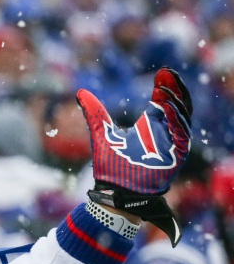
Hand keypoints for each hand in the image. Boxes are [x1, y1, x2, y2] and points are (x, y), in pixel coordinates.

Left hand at [77, 67, 192, 243]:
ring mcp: (171, 144)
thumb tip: (80, 92)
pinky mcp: (175, 157)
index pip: (163, 101)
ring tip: (166, 89)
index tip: (163, 71)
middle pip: (178, 106)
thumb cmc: (110, 165)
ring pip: (183, 118)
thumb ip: (94, 112)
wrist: (113, 191)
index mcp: (150, 126)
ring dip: (176, 103)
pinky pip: (182, 135)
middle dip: (176, 89)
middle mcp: (163, 133)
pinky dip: (177, 121)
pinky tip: (169, 108)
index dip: (165, 86)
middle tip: (169, 74)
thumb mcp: (101, 133)